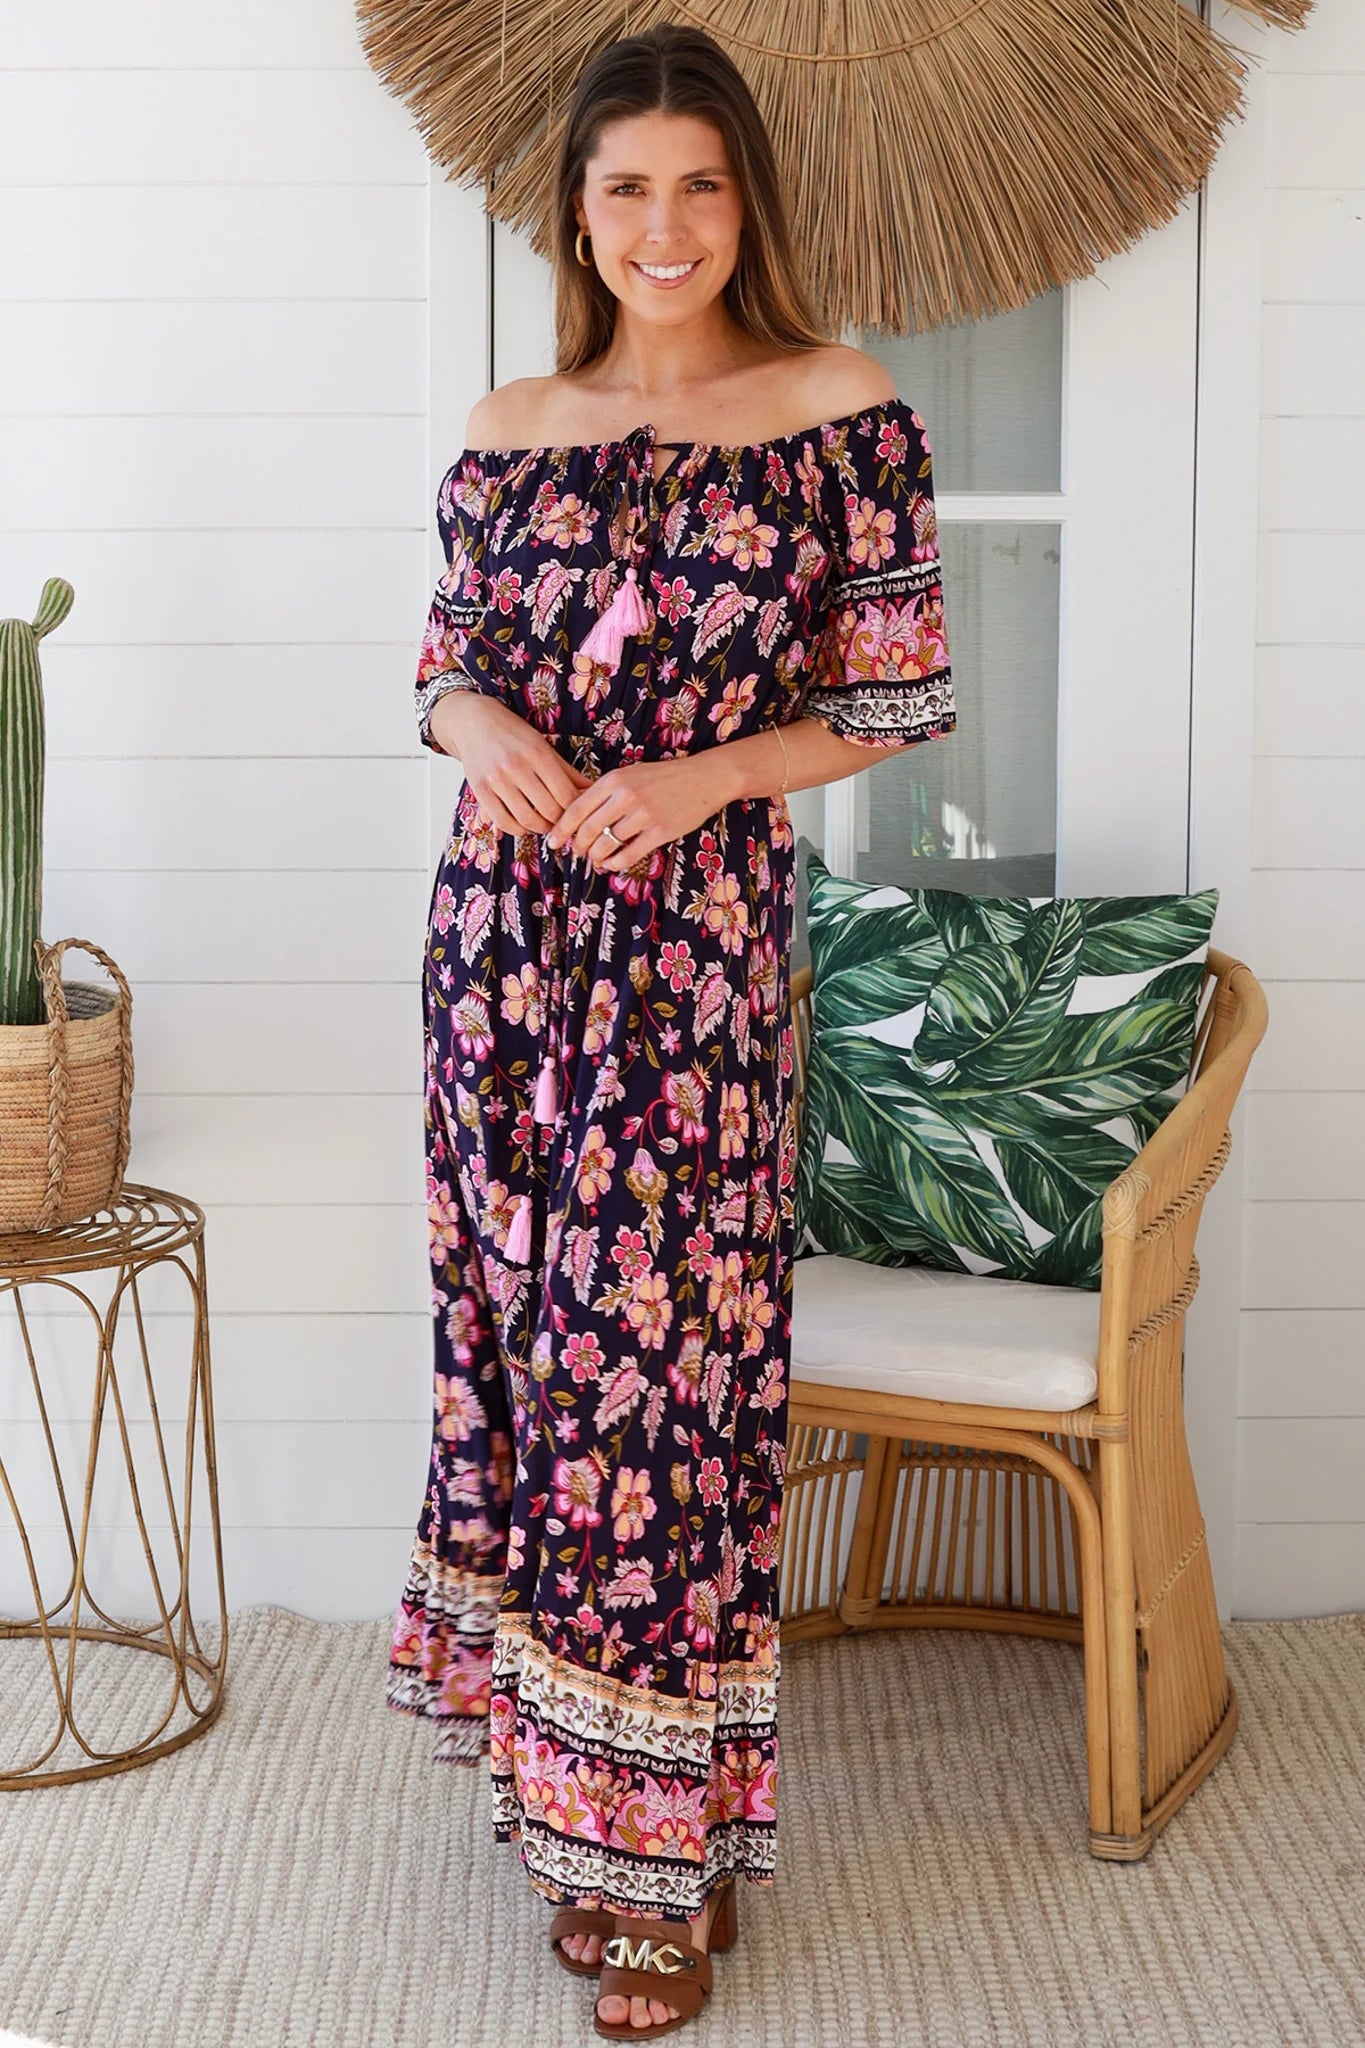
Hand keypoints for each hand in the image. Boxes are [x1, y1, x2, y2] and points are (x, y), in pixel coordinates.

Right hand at [432, 694, 592, 834]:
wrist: (474, 722)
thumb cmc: (513, 734)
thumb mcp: (544, 746)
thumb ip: (568, 771)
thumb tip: (594, 790)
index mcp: (538, 754)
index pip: (566, 795)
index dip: (575, 810)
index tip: (577, 814)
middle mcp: (517, 766)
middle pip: (550, 810)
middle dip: (560, 821)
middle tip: (562, 822)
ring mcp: (497, 779)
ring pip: (527, 820)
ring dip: (540, 828)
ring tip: (545, 824)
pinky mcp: (480, 790)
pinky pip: (503, 822)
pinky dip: (518, 830)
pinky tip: (524, 825)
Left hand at [546, 753, 735, 872]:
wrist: (702, 779)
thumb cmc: (662, 777)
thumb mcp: (629, 775)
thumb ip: (604, 792)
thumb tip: (576, 814)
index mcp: (613, 780)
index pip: (576, 808)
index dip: (561, 829)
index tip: (552, 842)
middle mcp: (625, 796)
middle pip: (588, 830)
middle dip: (578, 847)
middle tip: (577, 853)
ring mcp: (643, 815)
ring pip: (607, 845)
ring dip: (597, 857)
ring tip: (596, 859)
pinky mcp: (660, 831)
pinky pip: (629, 855)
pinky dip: (616, 863)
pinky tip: (613, 864)